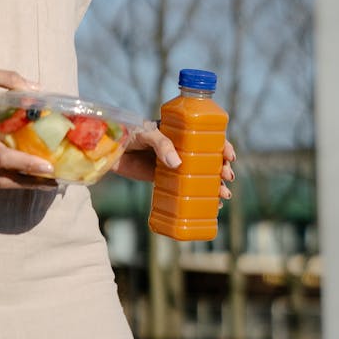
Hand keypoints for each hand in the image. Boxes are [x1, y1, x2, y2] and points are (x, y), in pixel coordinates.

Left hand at [113, 121, 235, 201]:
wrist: (109, 148)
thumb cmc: (128, 133)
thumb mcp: (147, 134)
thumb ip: (161, 145)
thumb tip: (177, 164)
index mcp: (180, 132)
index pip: (206, 137)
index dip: (222, 145)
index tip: (229, 156)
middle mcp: (180, 148)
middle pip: (208, 158)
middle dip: (222, 169)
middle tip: (227, 178)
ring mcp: (173, 164)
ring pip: (200, 175)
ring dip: (216, 185)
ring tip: (223, 195)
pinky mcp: (163, 178)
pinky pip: (185, 188)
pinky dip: (199, 197)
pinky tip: (211, 206)